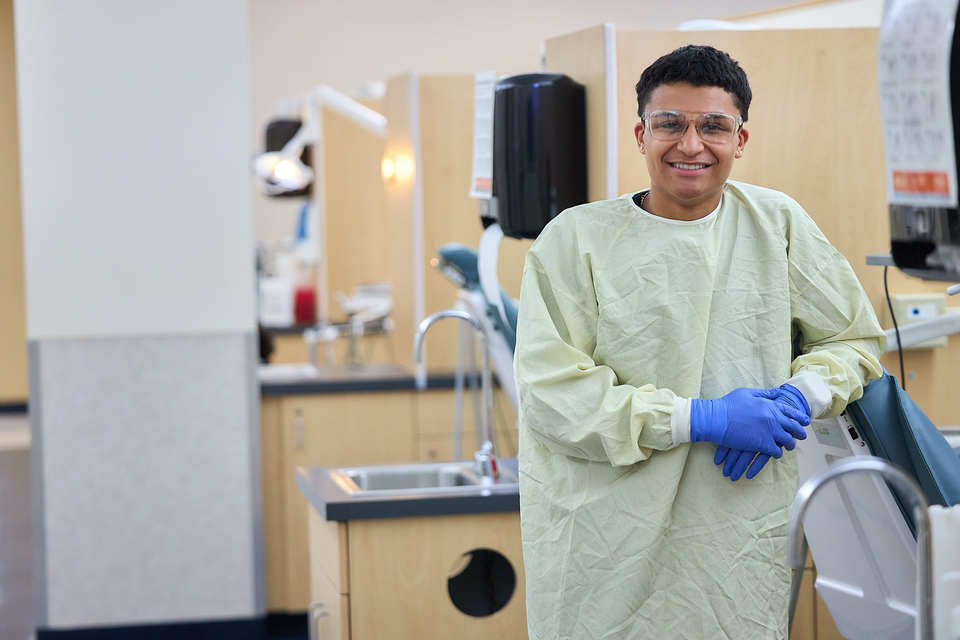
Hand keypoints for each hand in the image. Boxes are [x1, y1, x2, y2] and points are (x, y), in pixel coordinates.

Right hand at [691, 387, 809, 457]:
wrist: (716, 419)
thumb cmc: (728, 405)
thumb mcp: (746, 393)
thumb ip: (764, 394)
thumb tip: (778, 393)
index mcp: (769, 404)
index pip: (791, 411)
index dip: (799, 417)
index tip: (805, 421)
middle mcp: (773, 417)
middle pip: (793, 427)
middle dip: (799, 432)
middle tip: (802, 436)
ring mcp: (769, 431)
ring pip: (787, 441)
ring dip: (789, 444)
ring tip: (788, 446)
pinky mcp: (762, 444)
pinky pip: (776, 451)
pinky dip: (777, 453)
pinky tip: (775, 453)